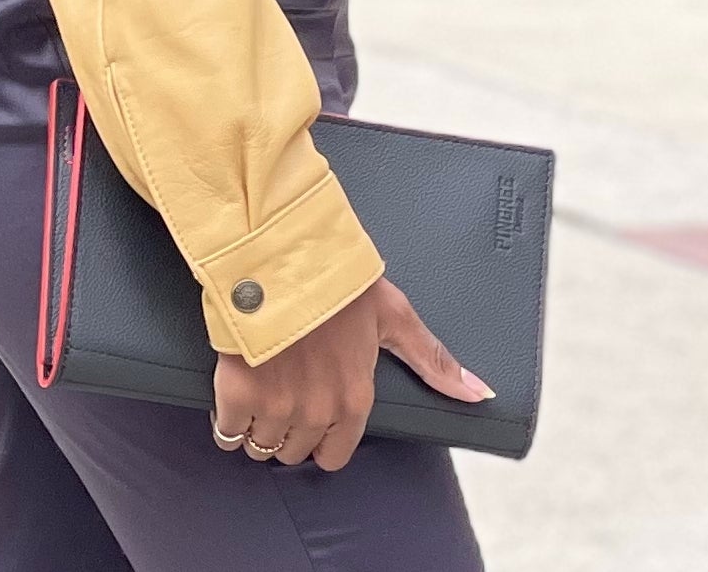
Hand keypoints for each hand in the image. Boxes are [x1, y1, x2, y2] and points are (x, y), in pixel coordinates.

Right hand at [212, 277, 492, 472]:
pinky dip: (227, 419)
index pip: (335, 455)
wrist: (278, 251)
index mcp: (355, 397)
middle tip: (283, 394)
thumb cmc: (336, 278)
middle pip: (295, 452)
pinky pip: (228, 432)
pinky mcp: (237, 392)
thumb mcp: (392, 314)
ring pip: (261, 447)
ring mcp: (276, 405)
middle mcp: (318, 411)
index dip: (322, 439)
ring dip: (257, 428)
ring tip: (258, 392)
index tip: (312, 413)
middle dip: (288, 431)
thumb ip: (431, 358)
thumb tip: (480, 394)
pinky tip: (233, 396)